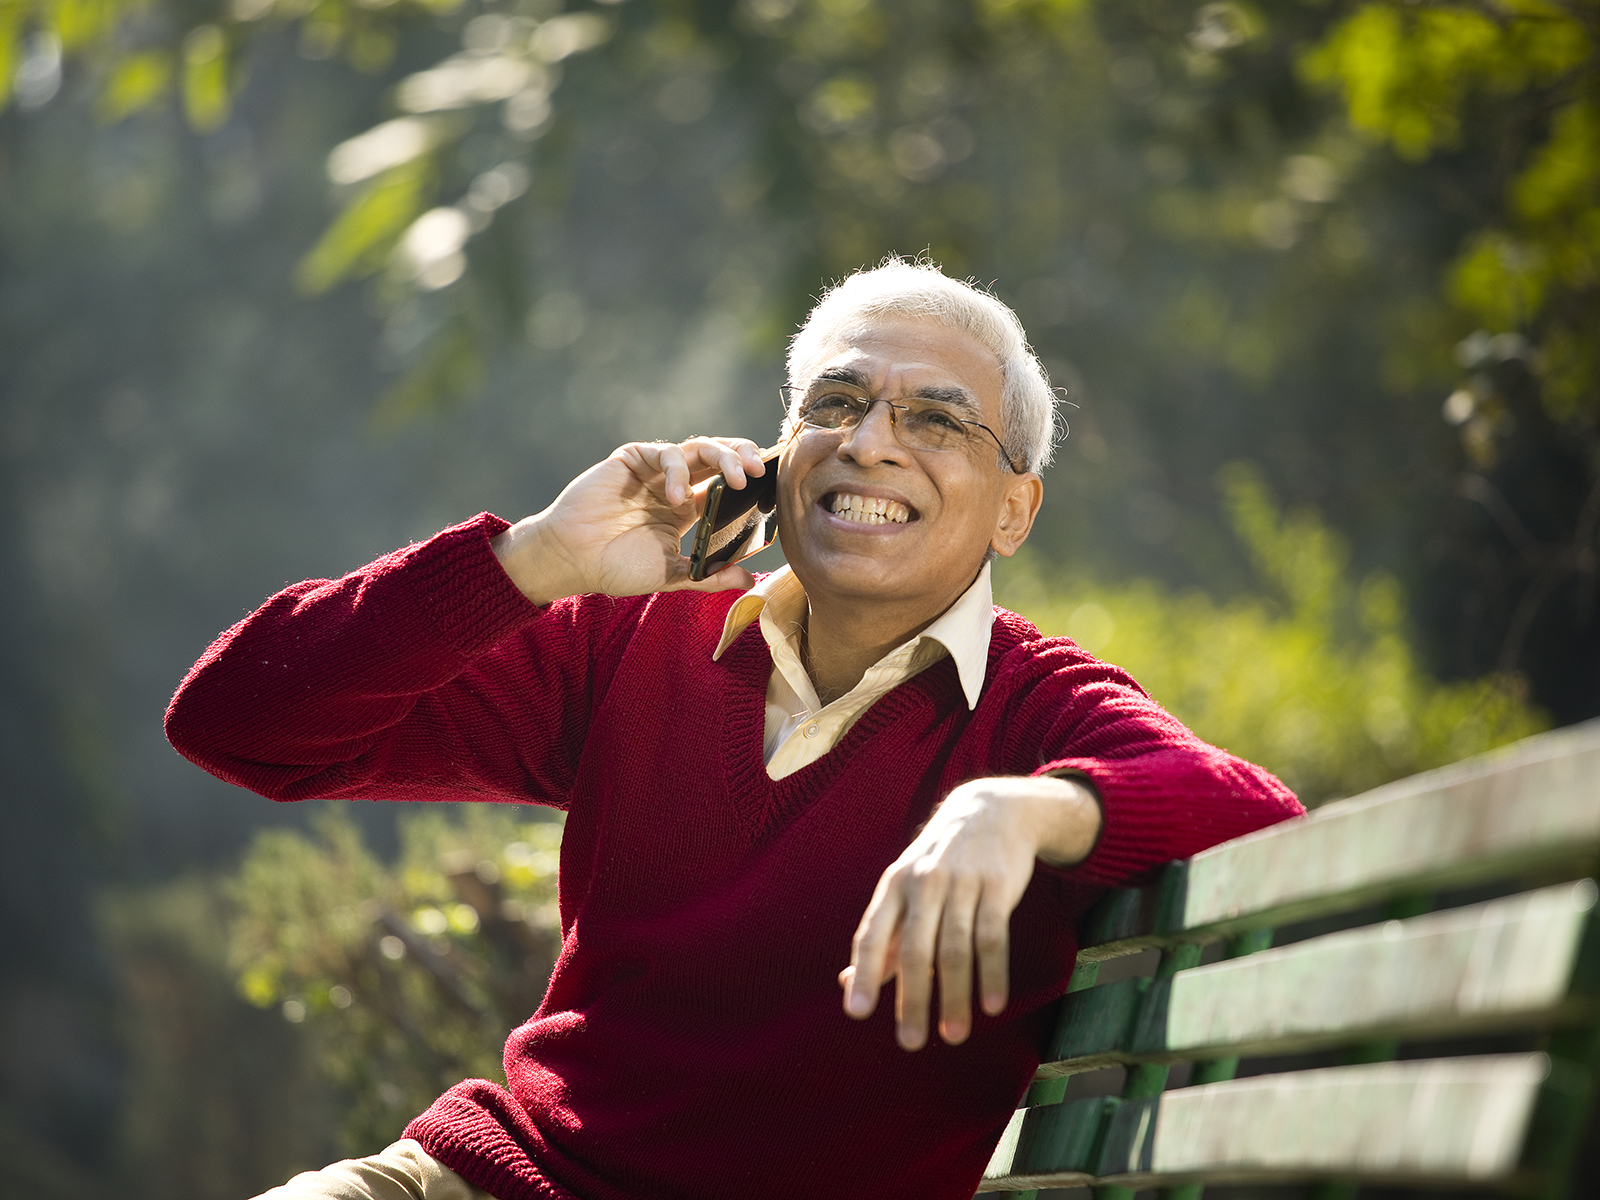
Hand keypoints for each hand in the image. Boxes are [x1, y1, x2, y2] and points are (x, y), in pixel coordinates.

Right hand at [491, 437, 769, 604]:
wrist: (572, 559)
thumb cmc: (616, 567)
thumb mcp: (671, 576)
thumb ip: (707, 575)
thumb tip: (747, 580)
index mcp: (688, 510)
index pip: (728, 486)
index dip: (752, 481)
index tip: (775, 486)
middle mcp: (676, 485)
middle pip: (720, 459)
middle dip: (745, 457)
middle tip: (760, 471)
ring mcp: (655, 470)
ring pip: (700, 448)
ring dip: (725, 457)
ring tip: (739, 478)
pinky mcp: (633, 459)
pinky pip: (666, 454)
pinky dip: (679, 471)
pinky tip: (678, 497)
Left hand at [840, 775, 1100, 1050]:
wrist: (992, 811)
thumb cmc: (940, 863)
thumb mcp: (905, 889)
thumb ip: (883, 938)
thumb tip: (849, 985)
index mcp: (894, 886)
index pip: (872, 934)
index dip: (864, 974)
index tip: (857, 1013)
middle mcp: (924, 882)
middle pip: (915, 949)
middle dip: (912, 999)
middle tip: (910, 1042)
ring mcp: (962, 883)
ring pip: (955, 949)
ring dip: (954, 997)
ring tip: (953, 1036)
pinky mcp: (997, 885)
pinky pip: (993, 936)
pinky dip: (992, 974)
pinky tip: (991, 1005)